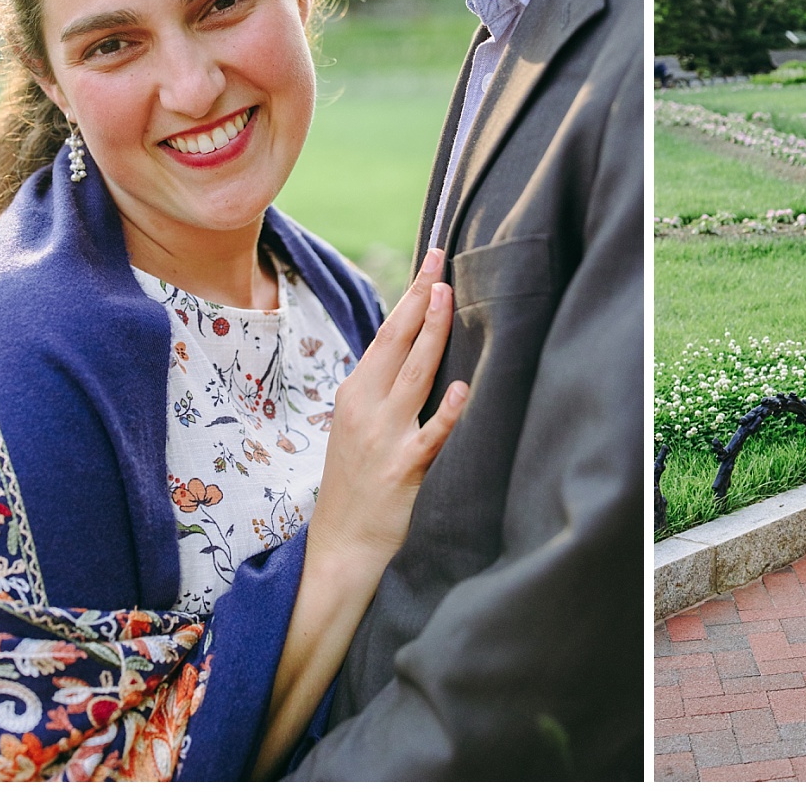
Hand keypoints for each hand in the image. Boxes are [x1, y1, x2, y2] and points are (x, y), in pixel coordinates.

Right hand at [308, 247, 468, 575]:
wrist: (341, 544)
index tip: (432, 261)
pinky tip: (464, 388)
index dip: (411, 296)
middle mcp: (366, 408)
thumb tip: (414, 344)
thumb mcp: (358, 424)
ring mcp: (384, 437)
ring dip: (432, 334)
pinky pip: (430, 436)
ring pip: (414, 376)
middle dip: (420, 299)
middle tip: (442, 261)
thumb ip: (383, 387)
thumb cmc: (357, 481)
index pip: (387, 333)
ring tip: (447, 298)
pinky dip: (447, 412)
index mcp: (356, 392)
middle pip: (397, 342)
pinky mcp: (403, 470)